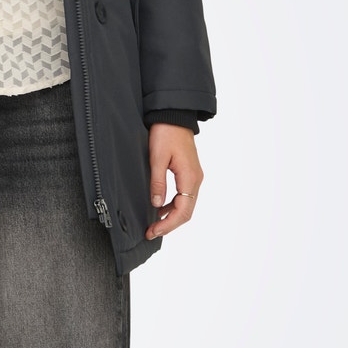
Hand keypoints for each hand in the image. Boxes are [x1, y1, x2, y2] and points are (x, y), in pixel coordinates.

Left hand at [146, 124, 202, 238]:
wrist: (174, 115)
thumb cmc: (166, 132)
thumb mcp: (157, 158)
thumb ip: (157, 183)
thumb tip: (156, 205)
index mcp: (190, 177)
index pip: (183, 211)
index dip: (168, 225)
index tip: (153, 231)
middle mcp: (196, 179)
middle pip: (186, 212)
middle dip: (169, 225)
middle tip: (151, 232)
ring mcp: (194, 176)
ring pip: (186, 205)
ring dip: (171, 217)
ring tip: (154, 224)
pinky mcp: (189, 173)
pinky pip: (183, 195)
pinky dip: (173, 205)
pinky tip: (160, 208)